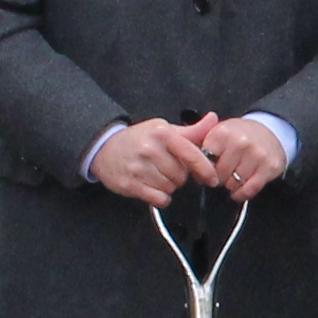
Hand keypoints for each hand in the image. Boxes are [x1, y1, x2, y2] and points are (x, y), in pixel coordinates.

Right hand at [91, 117, 217, 204]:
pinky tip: (153, 188)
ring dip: (169, 186)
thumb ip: (191, 130)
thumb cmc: (139, 139)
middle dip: (179, 176)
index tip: (212, 179)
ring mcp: (138, 167)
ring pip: (170, 188)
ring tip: (156, 175)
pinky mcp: (129, 184)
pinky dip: (160, 198)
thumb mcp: (164, 129)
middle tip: (167, 169)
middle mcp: (150, 148)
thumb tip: (214, 119)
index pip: (191, 154)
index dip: (205, 169)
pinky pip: (158, 199)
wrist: (104, 148)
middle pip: (181, 175)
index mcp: (162, 133)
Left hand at [198, 113, 291, 201]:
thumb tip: (190, 168)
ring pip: (234, 184)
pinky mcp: (270, 167)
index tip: (206, 171)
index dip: (203, 169)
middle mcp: (241, 142)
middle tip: (221, 175)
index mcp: (223, 132)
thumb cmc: (238, 135)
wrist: (269, 130)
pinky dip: (242, 194)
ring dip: (230, 186)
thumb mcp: (218, 132)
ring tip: (231, 178)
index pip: (204, 161)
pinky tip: (239, 191)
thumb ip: (200, 146)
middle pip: (219, 175)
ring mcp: (257, 155)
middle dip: (218, 178)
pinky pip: (250, 190)